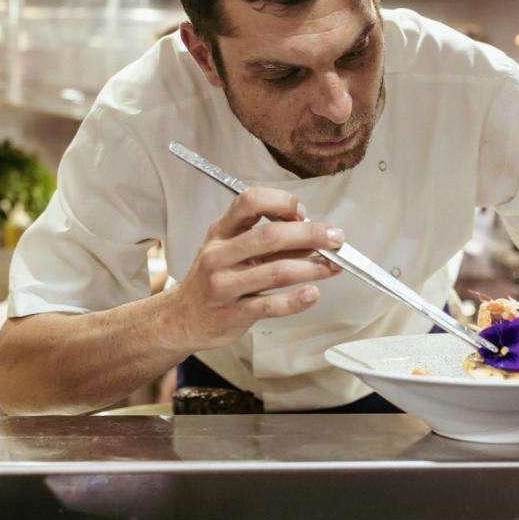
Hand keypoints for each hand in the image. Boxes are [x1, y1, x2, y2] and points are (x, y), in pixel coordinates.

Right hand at [169, 187, 343, 350]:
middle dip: (310, 234)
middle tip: (336, 238)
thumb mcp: (231, 250)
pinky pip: (270, 306)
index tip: (303, 213)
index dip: (281, 202)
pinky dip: (296, 300)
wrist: (182, 318)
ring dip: (311, 267)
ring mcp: (224, 285)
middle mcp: (220, 254)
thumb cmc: (215, 278)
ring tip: (333, 267)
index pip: (249, 202)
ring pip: (275, 271)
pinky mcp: (232, 314)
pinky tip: (313, 294)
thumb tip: (313, 233)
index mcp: (221, 231)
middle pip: (270, 236)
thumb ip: (267, 240)